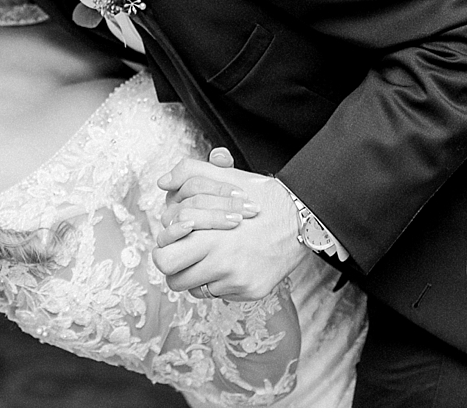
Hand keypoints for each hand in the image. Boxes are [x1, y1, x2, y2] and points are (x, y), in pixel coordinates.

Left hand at [152, 160, 303, 300]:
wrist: (303, 219)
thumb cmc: (262, 196)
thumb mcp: (226, 177)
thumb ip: (189, 173)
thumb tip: (163, 182)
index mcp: (210, 237)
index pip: (163, 258)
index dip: (166, 247)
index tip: (175, 240)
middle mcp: (222, 264)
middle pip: (173, 280)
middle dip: (175, 267)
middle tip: (183, 254)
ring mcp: (238, 281)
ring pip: (196, 290)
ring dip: (197, 275)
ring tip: (207, 257)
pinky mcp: (251, 292)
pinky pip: (221, 294)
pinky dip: (220, 281)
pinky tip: (231, 263)